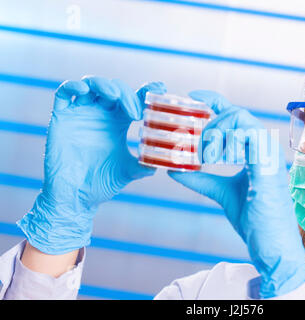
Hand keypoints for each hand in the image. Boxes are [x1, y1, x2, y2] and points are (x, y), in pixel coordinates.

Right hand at [17, 76, 165, 254]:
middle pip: (116, 88)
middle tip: (137, 112)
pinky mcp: (62, 117)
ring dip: (105, 84)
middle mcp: (101, 114)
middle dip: (128, 95)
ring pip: (92, 84)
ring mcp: (81, 113)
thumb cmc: (101, 183)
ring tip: (115, 96)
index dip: (147, 90)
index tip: (160, 88)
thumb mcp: (129, 171)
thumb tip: (164, 159)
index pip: (134, 98)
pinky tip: (84, 90)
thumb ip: (145, 164)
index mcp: (118, 122)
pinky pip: (64, 93)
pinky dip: (74, 86)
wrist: (75, 197)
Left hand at [167, 90, 304, 297]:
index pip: (235, 116)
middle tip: (196, 145)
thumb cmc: (254, 219)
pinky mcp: (269, 166)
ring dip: (218, 134)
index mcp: (255, 151)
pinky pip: (251, 137)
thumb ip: (200, 178)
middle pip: (237, 114)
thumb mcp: (221, 193)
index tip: (194, 97)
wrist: (271, 245)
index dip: (215, 101)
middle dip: (211, 124)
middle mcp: (264, 148)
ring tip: (208, 157)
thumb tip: (174, 168)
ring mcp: (269, 155)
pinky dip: (232, 143)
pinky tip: (223, 160)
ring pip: (243, 121)